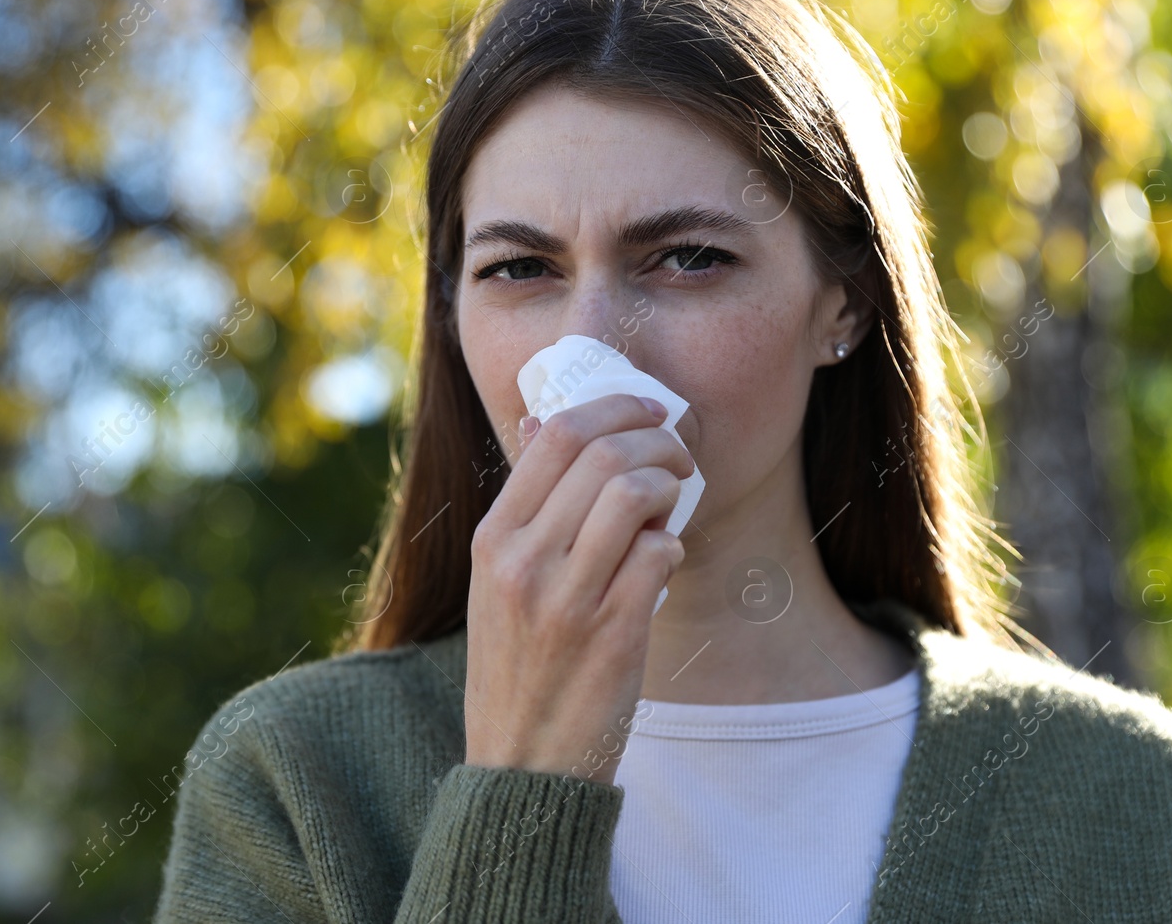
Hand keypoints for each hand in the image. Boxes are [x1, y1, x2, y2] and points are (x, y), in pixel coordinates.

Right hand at [464, 392, 694, 784]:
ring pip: (634, 495)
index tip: (646, 409)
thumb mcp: (495, 581)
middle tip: (678, 453)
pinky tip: (665, 559)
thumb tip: (544, 422)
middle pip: (603, 455)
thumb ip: (525, 506)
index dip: (614, 406)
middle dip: (657, 439)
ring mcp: (566, 599)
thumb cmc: (518, 666)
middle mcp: (522, 562)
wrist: (522, 764)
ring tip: (673, 502)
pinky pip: (658, 554)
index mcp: (493, 539)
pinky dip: (672, 544)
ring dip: (670, 485)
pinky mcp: (612, 634)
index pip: (557, 435)